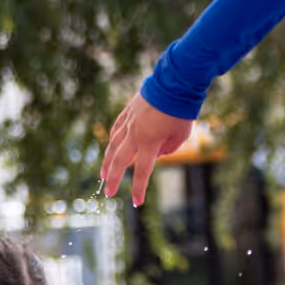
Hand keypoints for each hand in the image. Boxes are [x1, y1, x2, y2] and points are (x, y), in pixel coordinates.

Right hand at [98, 89, 193, 205]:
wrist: (174, 83)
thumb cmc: (181, 110)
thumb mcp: (181, 135)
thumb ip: (169, 148)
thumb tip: (157, 152)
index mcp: (149, 143)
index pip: (142, 171)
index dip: (138, 188)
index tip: (136, 202)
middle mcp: (135, 134)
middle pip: (118, 161)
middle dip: (112, 179)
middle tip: (107, 193)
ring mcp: (129, 122)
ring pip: (113, 145)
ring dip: (107, 161)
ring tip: (102, 174)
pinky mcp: (129, 111)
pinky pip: (116, 129)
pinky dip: (112, 140)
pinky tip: (110, 146)